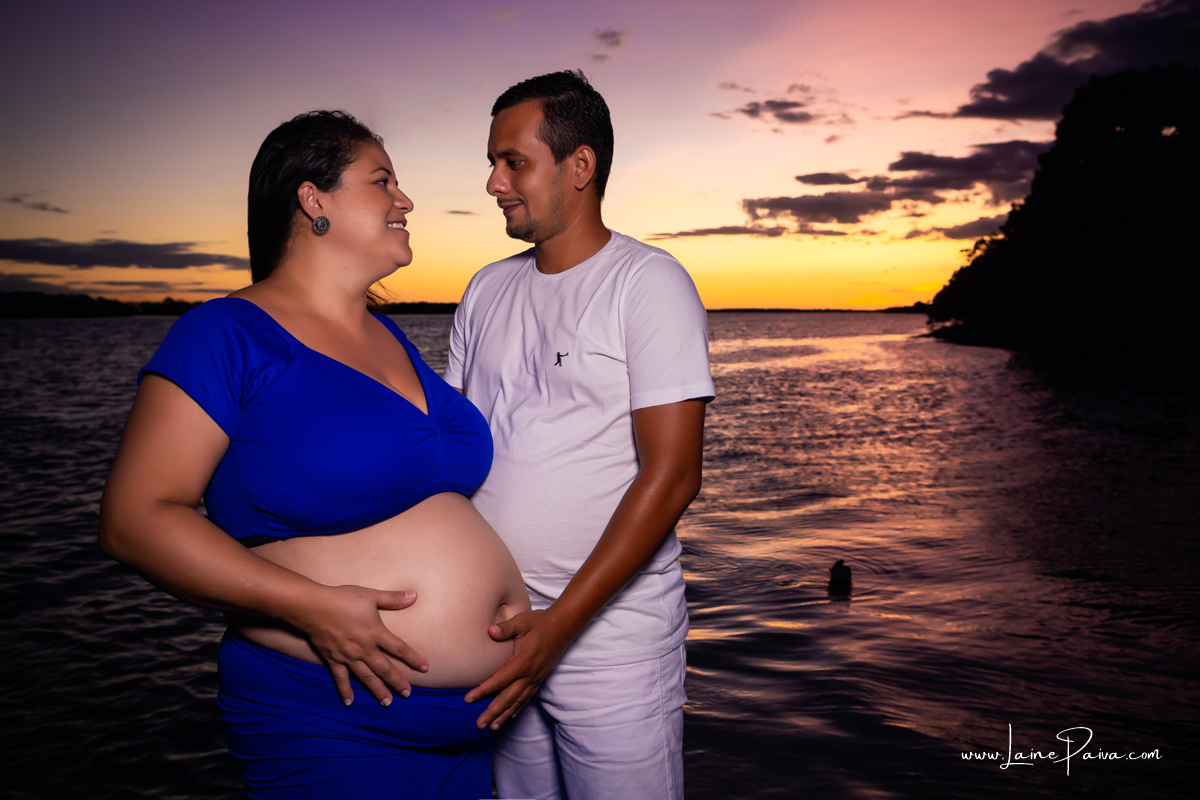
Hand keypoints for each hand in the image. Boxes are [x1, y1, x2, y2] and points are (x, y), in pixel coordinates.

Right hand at [292, 584, 427, 706]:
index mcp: (375, 633)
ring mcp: (348, 656)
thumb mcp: (371, 595)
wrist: (313, 607)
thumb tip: (414, 595)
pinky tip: (350, 702)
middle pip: (385, 669)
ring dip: (377, 690)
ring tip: (387, 702)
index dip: (413, 659)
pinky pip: (341, 678)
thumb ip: (393, 598)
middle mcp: (364, 649)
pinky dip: (345, 690)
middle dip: (397, 682)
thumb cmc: (343, 599)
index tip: (425, 669)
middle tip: (408, 694)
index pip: (400, 649)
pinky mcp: (333, 659)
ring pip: (366, 677)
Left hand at [464, 607, 572, 729]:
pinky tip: (510, 716)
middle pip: (508, 698)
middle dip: (492, 712)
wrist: (562, 627)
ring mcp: (535, 678)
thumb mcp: (522, 621)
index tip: (468, 699)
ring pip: (518, 701)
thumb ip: (506, 628)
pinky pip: (527, 698)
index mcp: (522, 662)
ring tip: (492, 727)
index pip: (499, 680)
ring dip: (504, 715)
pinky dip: (518, 708)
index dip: (483, 690)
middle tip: (479, 725)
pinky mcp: (540, 678)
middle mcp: (529, 674)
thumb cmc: (540, 623)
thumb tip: (491, 630)